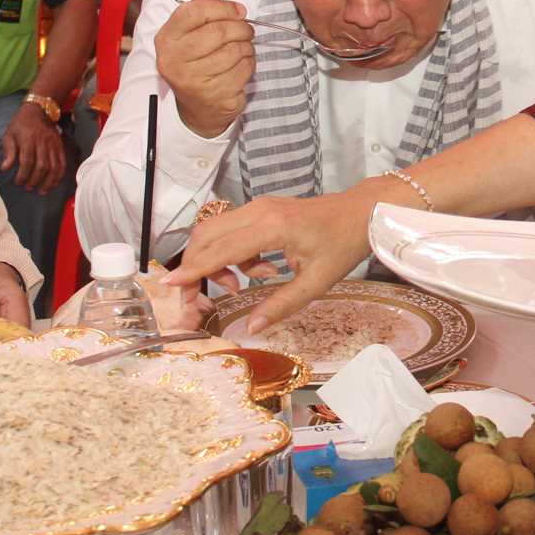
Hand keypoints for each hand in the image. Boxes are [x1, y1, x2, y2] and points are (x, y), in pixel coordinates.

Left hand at [0, 102, 66, 193]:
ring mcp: (53, 145)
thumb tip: (4, 168)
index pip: (27, 161)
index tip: (18, 182)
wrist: (39, 110)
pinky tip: (53, 184)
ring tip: (41, 191)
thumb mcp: (9, 134)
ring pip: (54, 167)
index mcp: (28, 140)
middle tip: (28, 187)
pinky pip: (62, 163)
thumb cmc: (21, 124)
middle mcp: (43, 143)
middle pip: (42, 166)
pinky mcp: (60, 147)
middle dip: (35, 180)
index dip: (23, 174)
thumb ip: (8, 152)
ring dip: (48, 181)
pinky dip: (59, 176)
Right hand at [155, 0, 255, 137]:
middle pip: (218, 31)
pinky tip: (241, 65)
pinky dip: (249, 64)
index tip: (239, 10)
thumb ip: (200, 6)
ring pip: (234, 50)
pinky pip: (244, 69)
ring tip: (242, 48)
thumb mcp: (191, 33)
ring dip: (247, 46)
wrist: (198, 109)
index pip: (194, 12)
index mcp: (166, 40)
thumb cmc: (195, 62)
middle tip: (246, 30)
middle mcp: (174, 61)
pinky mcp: (215, 96)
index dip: (222, 7)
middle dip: (240, 27)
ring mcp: (193, 81)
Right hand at [166, 181, 392, 329]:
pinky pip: (230, 229)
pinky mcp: (261, 209)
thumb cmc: (343, 245)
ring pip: (215, 230)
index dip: (194, 269)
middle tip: (199, 296)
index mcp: (272, 228)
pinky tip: (259, 270)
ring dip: (214, 260)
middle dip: (195, 266)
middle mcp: (259, 211)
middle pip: (206, 234)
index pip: (221, 249)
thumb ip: (281, 305)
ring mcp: (258, 206)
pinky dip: (231, 253)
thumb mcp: (316, 282)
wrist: (362, 212)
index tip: (171, 284)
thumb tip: (251, 328)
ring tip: (240, 284)